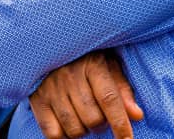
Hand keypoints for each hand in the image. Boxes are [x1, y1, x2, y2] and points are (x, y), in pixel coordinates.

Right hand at [29, 50, 143, 138]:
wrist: (48, 44)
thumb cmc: (86, 58)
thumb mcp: (108, 65)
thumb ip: (123, 89)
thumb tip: (137, 116)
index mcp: (92, 64)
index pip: (109, 99)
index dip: (120, 124)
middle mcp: (70, 75)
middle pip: (93, 119)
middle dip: (100, 124)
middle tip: (98, 115)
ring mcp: (51, 88)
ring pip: (74, 129)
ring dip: (83, 130)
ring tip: (82, 116)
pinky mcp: (37, 100)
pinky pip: (53, 134)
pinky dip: (63, 136)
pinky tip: (67, 124)